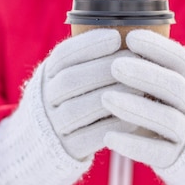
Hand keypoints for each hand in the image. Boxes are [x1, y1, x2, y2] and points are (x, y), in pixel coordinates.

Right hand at [0, 28, 137, 184]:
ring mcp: (54, 126)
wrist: (44, 143)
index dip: (89, 45)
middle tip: (135, 61)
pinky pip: (90, 137)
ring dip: (111, 96)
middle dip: (104, 68)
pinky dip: (112, 126)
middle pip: (70, 81)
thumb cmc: (72, 99)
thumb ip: (89, 60)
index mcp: (47, 75)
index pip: (63, 55)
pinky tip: (134, 117)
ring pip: (78, 109)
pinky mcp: (68, 149)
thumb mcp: (69, 75)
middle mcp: (46, 99)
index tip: (116, 37)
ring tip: (140, 88)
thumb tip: (128, 34)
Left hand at [101, 30, 184, 167]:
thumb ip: (150, 65)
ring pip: (166, 119)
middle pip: (174, 86)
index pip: (179, 59)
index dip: (156, 47)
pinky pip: (157, 152)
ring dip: (134, 107)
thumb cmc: (169, 106)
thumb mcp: (169, 82)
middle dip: (144, 74)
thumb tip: (109, 36)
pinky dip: (132, 144)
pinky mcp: (175, 158)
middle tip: (114, 66)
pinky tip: (108, 137)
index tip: (130, 37)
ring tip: (105, 98)